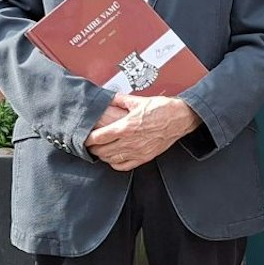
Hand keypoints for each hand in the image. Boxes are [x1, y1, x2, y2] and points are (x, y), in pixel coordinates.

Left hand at [84, 93, 198, 169]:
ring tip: (99, 150)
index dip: (88, 139)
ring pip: (111, 159)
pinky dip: (115, 164)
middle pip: (102, 151)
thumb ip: (120, 100)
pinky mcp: (145, 157)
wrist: (180, 118)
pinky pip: (124, 166)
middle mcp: (130, 141)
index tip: (84, 137)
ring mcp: (138, 151)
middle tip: (90, 144)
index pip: (99, 137)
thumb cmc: (162, 109)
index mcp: (126, 126)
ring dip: (103, 156)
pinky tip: (113, 158)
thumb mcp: (138, 101)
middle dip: (93, 148)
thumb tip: (108, 97)